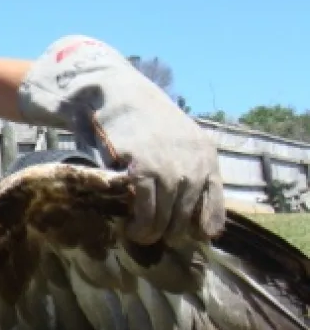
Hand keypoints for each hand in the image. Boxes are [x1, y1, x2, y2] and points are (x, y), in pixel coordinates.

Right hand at [18, 35, 224, 244]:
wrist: (116, 94)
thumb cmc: (140, 121)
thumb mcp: (176, 143)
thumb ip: (185, 169)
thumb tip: (182, 208)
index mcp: (207, 158)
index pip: (214, 212)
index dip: (197, 230)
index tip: (179, 234)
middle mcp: (194, 165)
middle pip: (186, 220)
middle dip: (168, 234)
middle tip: (150, 236)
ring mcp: (170, 169)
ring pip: (166, 220)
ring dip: (151, 234)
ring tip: (137, 235)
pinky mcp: (144, 170)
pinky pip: (146, 211)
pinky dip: (138, 224)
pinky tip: (128, 225)